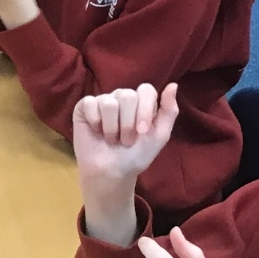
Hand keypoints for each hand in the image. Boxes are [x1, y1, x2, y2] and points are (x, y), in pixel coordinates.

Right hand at [73, 83, 178, 243]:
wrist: (112, 172)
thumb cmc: (136, 156)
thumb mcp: (159, 136)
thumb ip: (169, 111)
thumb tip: (173, 85)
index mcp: (141, 102)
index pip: (146, 90)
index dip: (144, 110)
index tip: (141, 132)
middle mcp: (122, 97)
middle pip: (127, 95)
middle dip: (127, 123)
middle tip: (125, 140)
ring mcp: (103, 100)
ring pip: (109, 102)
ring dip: (111, 127)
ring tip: (111, 139)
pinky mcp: (84, 106)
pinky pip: (90, 103)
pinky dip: (95, 122)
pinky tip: (96, 131)